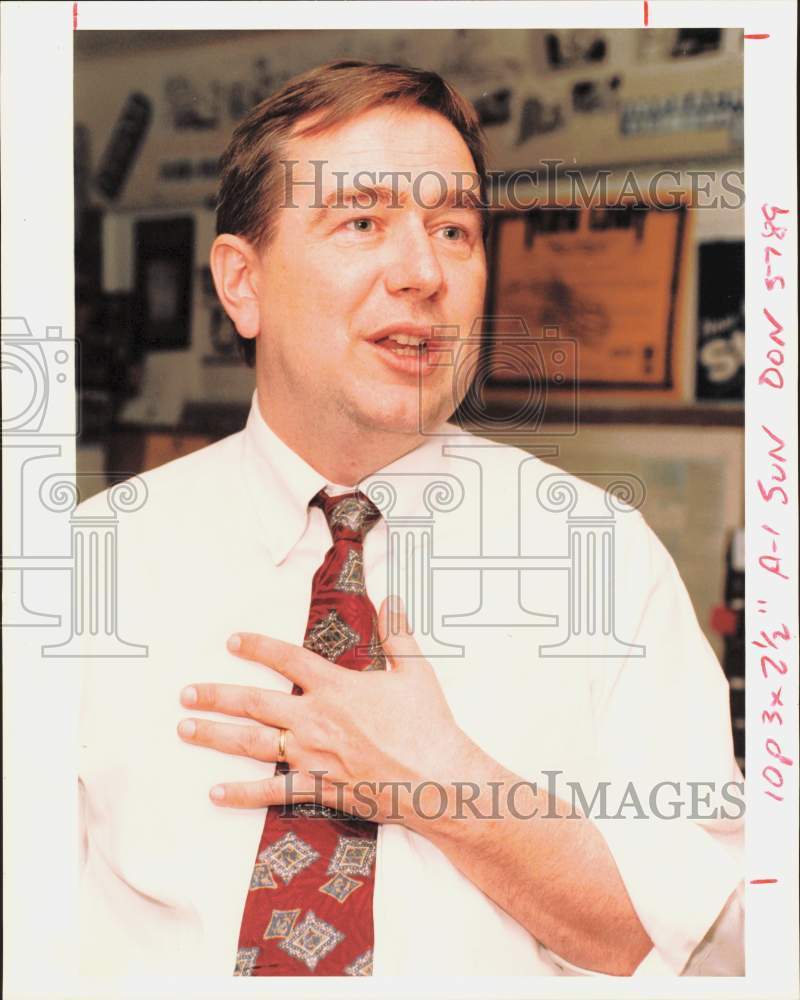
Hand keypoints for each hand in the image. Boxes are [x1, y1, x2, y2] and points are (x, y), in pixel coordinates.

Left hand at [178, 598, 474, 828]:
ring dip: (216, 736)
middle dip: (216, 695)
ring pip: (253, 744)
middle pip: (255, 702)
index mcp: (337, 687)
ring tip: (185, 730)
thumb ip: (398, 633)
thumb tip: (390, 598)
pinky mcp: (320, 787)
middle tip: (185, 693)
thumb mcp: (415, 670)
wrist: (438, 779)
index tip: (232, 640)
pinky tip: (215, 793)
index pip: (288, 659)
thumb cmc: (429, 725)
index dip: (257, 647)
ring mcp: (313, 756)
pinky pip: (274, 792)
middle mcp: (316, 719)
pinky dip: (243, 794)